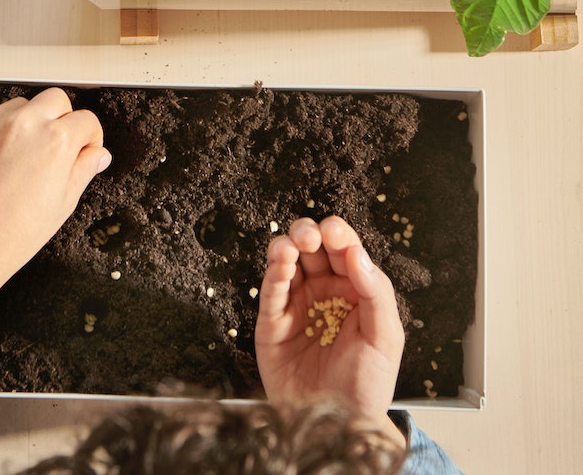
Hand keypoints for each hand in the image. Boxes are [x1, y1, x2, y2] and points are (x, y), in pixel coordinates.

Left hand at [0, 87, 110, 313]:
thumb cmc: (14, 232)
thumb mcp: (63, 204)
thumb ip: (84, 170)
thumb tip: (98, 155)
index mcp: (56, 140)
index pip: (86, 120)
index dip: (90, 137)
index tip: (84, 148)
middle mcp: (26, 123)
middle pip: (55, 100)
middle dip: (62, 119)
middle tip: (55, 147)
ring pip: (22, 106)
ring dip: (28, 123)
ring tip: (22, 157)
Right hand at [255, 216, 405, 447]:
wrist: (339, 427)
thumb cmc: (366, 387)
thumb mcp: (386, 338)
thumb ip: (376, 292)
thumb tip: (357, 252)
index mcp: (353, 291)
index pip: (344, 250)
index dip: (338, 234)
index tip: (334, 230)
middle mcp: (323, 293)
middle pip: (312, 248)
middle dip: (309, 234)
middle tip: (311, 236)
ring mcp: (296, 305)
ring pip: (287, 261)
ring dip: (287, 245)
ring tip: (293, 246)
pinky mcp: (273, 323)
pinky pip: (271, 290)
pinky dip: (274, 272)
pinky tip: (281, 264)